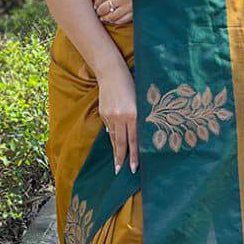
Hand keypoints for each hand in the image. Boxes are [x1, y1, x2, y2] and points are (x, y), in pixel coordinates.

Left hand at [93, 0, 132, 25]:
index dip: (97, 2)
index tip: (96, 5)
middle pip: (105, 8)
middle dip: (100, 11)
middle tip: (98, 12)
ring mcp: (129, 6)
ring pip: (112, 16)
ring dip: (106, 18)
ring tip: (103, 18)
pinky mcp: (135, 12)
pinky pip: (122, 20)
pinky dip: (115, 21)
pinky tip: (113, 20)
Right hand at [97, 56, 138, 173]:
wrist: (111, 72)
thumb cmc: (131, 84)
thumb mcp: (139, 100)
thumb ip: (139, 117)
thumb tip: (140, 135)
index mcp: (133, 114)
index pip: (135, 140)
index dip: (135, 155)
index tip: (135, 168)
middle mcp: (121, 117)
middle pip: (121, 142)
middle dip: (122, 158)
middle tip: (121, 171)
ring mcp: (110, 116)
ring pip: (114, 137)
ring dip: (116, 151)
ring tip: (117, 163)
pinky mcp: (103, 113)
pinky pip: (110, 129)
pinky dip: (113, 136)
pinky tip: (115, 144)